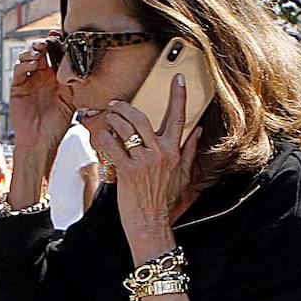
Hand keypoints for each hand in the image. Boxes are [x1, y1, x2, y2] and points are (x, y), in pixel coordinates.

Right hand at [9, 34, 74, 159]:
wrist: (41, 142)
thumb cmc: (57, 125)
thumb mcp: (72, 101)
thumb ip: (77, 84)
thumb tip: (90, 66)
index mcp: (56, 77)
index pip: (56, 54)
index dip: (59, 43)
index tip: (65, 34)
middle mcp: (42, 76)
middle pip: (41, 51)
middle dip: (46, 41)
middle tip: (52, 37)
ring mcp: (29, 80)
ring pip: (28, 57)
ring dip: (34, 50)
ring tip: (41, 48)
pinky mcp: (18, 87)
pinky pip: (19, 71)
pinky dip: (24, 64)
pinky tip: (33, 64)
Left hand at [89, 74, 201, 256]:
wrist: (150, 222)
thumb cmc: (164, 200)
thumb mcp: (183, 175)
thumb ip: (189, 151)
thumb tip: (198, 131)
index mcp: (174, 151)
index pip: (179, 117)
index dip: (179, 95)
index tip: (179, 78)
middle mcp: (160, 153)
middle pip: (142, 118)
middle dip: (126, 107)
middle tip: (116, 104)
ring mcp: (143, 162)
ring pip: (125, 129)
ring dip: (113, 120)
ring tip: (107, 119)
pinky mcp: (127, 171)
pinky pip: (112, 146)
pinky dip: (104, 138)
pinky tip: (102, 136)